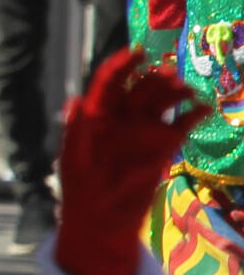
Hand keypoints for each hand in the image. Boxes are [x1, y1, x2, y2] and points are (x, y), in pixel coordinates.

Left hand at [54, 49, 206, 274]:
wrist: (101, 221)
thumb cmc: (79, 189)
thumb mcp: (72, 159)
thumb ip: (74, 130)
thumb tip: (74, 100)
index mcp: (96, 116)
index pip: (109, 82)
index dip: (122, 65)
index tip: (138, 52)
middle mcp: (121, 119)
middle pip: (141, 89)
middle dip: (155, 78)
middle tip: (171, 75)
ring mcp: (143, 133)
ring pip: (162, 103)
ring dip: (175, 92)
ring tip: (187, 91)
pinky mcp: (163, 148)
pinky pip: (180, 125)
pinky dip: (192, 115)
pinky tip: (202, 109)